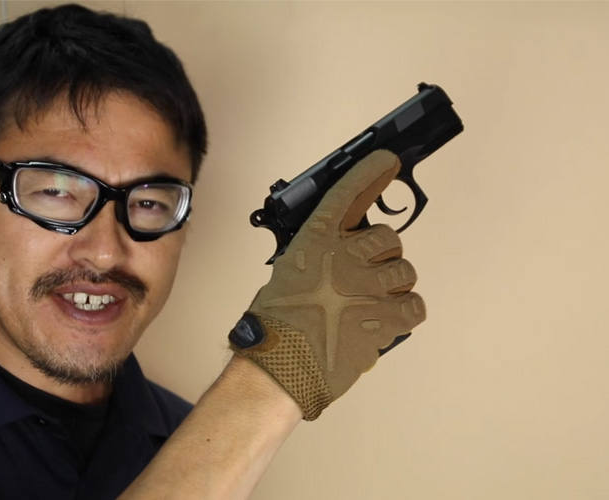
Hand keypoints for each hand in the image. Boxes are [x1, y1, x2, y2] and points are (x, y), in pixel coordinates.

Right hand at [229, 150, 425, 419]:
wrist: (283, 364)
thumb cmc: (275, 325)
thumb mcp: (286, 274)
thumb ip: (316, 258)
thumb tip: (341, 257)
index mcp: (316, 241)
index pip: (347, 195)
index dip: (370, 175)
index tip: (387, 161)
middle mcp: (346, 256)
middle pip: (389, 238)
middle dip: (383, 257)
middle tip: (368, 276)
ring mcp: (368, 285)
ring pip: (405, 272)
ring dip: (394, 286)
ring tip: (373, 304)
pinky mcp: (387, 317)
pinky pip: (416, 305)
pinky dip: (406, 312)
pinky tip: (388, 320)